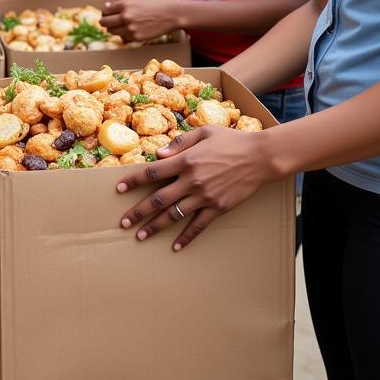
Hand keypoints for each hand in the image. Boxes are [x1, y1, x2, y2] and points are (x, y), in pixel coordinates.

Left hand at [101, 0, 180, 42]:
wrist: (172, 15)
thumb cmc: (156, 3)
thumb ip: (122, 2)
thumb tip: (107, 6)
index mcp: (125, 5)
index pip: (105, 10)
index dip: (106, 11)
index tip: (109, 12)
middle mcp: (126, 17)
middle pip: (105, 22)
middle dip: (105, 21)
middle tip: (110, 20)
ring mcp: (130, 29)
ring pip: (112, 31)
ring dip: (114, 28)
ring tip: (121, 25)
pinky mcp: (136, 38)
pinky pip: (122, 38)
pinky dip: (124, 35)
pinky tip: (130, 30)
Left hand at [116, 126, 273, 250]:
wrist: (260, 157)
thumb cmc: (231, 140)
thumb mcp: (203, 133)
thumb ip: (179, 143)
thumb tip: (158, 155)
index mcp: (185, 160)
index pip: (152, 173)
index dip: (134, 181)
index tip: (119, 189)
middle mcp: (192, 180)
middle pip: (158, 199)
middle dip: (138, 212)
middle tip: (123, 222)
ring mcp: (205, 196)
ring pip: (174, 215)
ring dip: (155, 227)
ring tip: (140, 236)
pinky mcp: (218, 207)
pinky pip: (198, 225)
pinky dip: (186, 237)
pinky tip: (175, 246)